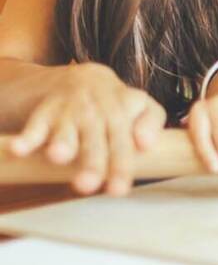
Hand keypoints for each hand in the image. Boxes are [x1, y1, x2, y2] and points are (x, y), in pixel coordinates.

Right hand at [9, 63, 165, 195]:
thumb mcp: (137, 106)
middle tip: (89, 185)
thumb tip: (147, 145)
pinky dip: (26, 138)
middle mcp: (101, 104)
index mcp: (128, 102)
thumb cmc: (111, 104)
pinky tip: (19, 149)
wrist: (70, 80)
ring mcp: (71, 108)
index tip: (136, 158)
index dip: (138, 138)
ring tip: (59, 156)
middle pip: (100, 132)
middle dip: (95, 159)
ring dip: (63, 141)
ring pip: (68, 128)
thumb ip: (150, 123)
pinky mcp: (44, 112)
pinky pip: (35, 125)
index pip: (138, 119)